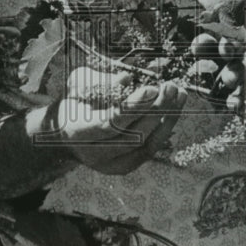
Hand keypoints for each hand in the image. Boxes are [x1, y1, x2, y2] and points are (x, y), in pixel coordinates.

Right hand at [58, 71, 186, 174]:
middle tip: (170, 87)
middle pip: (132, 135)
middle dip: (155, 110)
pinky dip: (164, 129)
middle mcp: (94, 154)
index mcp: (78, 132)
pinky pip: (149, 149)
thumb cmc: (75, 101)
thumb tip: (127, 78)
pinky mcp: (124, 167)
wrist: (65, 132)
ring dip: (166, 118)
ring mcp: (111, 165)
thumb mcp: (79, 83)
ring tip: (179, 94)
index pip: (110, 123)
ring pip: (145, 144)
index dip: (134, 107)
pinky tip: (175, 109)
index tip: (152, 88)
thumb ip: (100, 81)